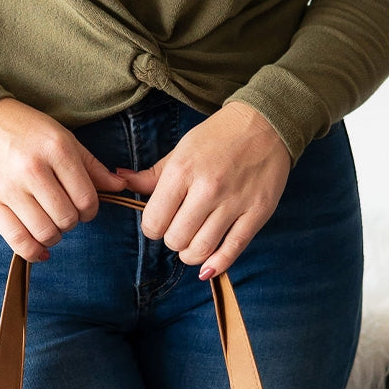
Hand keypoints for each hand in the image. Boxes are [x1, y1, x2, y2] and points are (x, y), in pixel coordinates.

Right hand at [0, 98, 128, 263]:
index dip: (90, 210)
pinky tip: (40, 249)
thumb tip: (119, 187)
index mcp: (55, 149)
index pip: (86, 198)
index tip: (83, 207)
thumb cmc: (23, 129)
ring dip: (54, 236)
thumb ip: (90, 165)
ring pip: (45, 233)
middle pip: (67, 219)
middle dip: (71, 222)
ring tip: (50, 226)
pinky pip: (18, 241)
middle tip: (63, 213)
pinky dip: (34, 252)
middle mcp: (33, 169)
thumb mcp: (61, 137)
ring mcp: (9, 189)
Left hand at [116, 102, 290, 280]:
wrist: (266, 123)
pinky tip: (208, 266)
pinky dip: (217, 265)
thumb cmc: (218, 137)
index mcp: (183, 171)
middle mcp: (207, 188)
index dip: (153, 227)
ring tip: (192, 244)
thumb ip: (152, 174)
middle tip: (179, 230)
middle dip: (173, 240)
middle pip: (176, 239)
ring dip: (191, 255)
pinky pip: (232, 250)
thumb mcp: (182, 150)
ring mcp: (234, 202)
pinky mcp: (256, 213)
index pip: (154, 221)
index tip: (160, 222)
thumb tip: (121, 180)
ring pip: (201, 250)